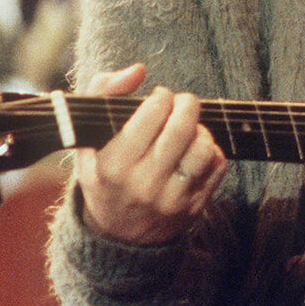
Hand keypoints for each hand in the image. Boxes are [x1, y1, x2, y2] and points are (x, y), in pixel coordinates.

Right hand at [72, 63, 228, 244]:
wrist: (118, 235)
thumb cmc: (104, 173)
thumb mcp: (86, 138)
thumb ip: (103, 93)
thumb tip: (138, 70)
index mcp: (112, 165)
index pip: (152, 114)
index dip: (160, 97)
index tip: (158, 99)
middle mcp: (142, 184)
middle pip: (182, 128)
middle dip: (187, 104)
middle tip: (182, 103)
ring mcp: (170, 199)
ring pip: (203, 147)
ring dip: (201, 130)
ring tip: (189, 130)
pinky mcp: (194, 208)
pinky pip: (217, 166)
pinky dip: (212, 151)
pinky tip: (195, 151)